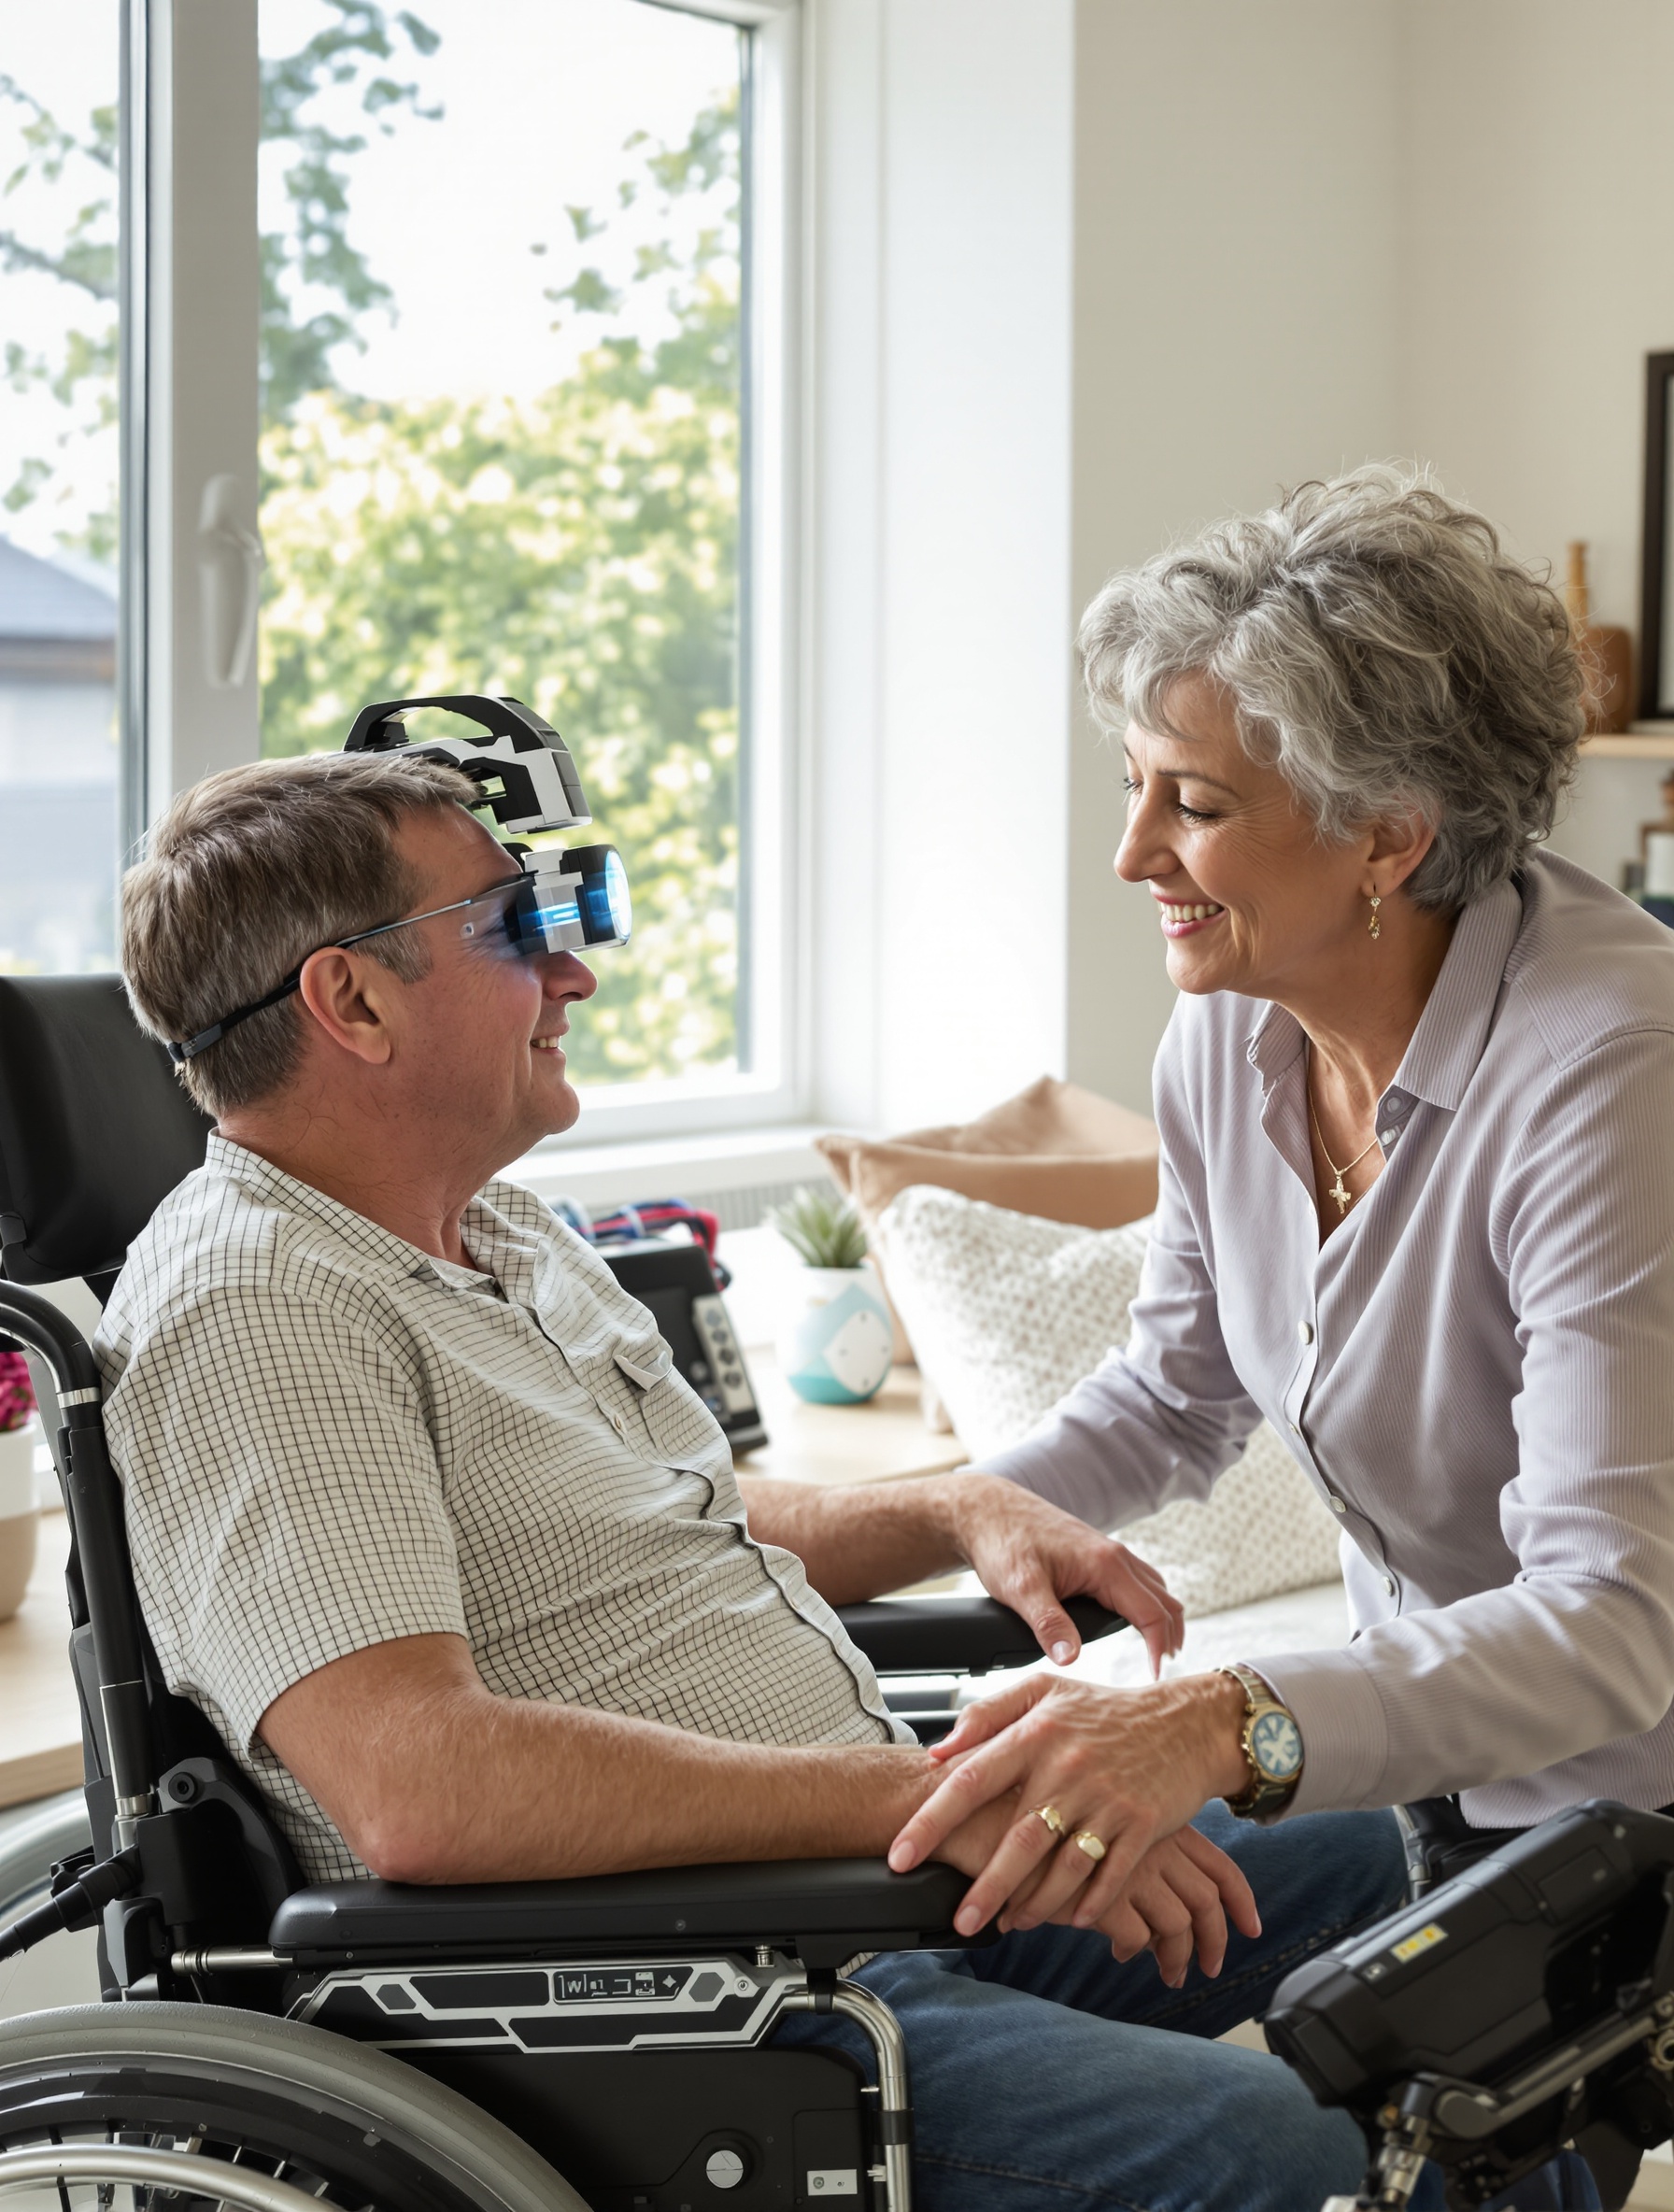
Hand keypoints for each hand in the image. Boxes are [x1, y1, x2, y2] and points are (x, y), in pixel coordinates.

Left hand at [888, 1667, 1250, 1936]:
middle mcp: (1069, 1766)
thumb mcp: (1045, 1691)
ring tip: (1008, 1924)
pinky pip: (1109, 1875)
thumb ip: (988, 1713)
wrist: (1186, 1724)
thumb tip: (940, 1752)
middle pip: (1016, 1839)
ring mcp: (1108, 1798)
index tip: (901, 1856)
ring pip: (1061, 1866)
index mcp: (1037, 1731)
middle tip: (959, 1920)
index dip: (931, 1821)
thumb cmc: (1106, 1711)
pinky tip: (1070, 1919)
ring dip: (1032, 1904)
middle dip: (983, 1888)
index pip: (972, 1780)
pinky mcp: (1142, 1825)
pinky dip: (1089, 1902)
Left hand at [948, 1473, 1184, 1673]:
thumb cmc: (1003, 1542)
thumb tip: (1071, 1659)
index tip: (1155, 1677)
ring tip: (1161, 1649)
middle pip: (1164, 1599)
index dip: (1160, 1648)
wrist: (986, 1509)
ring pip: (1153, 1586)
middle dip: (1172, 1635)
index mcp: (1105, 1564)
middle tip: (1167, 1669)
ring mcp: (1107, 1551)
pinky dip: (1148, 1602)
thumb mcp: (1021, 1588)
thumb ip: (1048, 1624)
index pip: (1152, 1613)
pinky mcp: (1095, 1552)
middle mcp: (1114, 1555)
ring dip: (1163, 1617)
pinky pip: (1136, 1578)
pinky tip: (1136, 1617)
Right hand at [1011, 1825, 1260, 1986]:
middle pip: (1207, 1901)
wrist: (988, 1808)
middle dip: (1214, 1940)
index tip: (1250, 1926)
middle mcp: (1152, 1842)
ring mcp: (1130, 1869)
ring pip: (1177, 1927)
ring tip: (1168, 1974)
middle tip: (1208, 1965)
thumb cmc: (1035, 1802)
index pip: (1220, 1864)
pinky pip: (1136, 1938)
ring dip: (1176, 1958)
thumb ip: (1128, 1829)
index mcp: (1157, 1818)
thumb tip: (1151, 1865)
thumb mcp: (1096, 1802)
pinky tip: (1117, 1952)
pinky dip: (1133, 1951)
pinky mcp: (1102, 1897)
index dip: (1240, 1900)